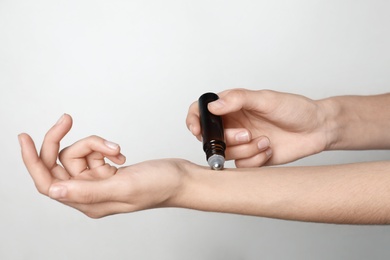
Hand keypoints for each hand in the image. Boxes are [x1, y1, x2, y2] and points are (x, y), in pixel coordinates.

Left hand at [19, 114, 187, 217]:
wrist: (180, 179)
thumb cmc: (159, 186)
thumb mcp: (123, 187)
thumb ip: (87, 190)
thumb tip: (53, 190)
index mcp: (89, 202)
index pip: (48, 182)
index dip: (32, 160)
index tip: (24, 137)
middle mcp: (90, 193)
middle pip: (61, 163)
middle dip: (63, 141)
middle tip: (66, 119)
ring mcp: (99, 182)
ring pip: (80, 153)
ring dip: (95, 144)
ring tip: (116, 149)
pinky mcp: (108, 171)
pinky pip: (94, 152)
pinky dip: (104, 147)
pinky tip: (120, 153)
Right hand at [186, 89, 329, 166]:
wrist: (317, 129)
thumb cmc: (295, 109)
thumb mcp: (266, 99)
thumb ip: (238, 99)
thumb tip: (213, 106)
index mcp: (232, 107)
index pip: (202, 111)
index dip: (194, 120)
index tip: (197, 129)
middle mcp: (233, 124)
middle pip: (211, 138)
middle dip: (227, 140)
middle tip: (247, 134)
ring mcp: (240, 143)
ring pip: (225, 154)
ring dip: (245, 150)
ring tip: (265, 140)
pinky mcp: (250, 158)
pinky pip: (241, 165)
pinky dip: (255, 159)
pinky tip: (269, 149)